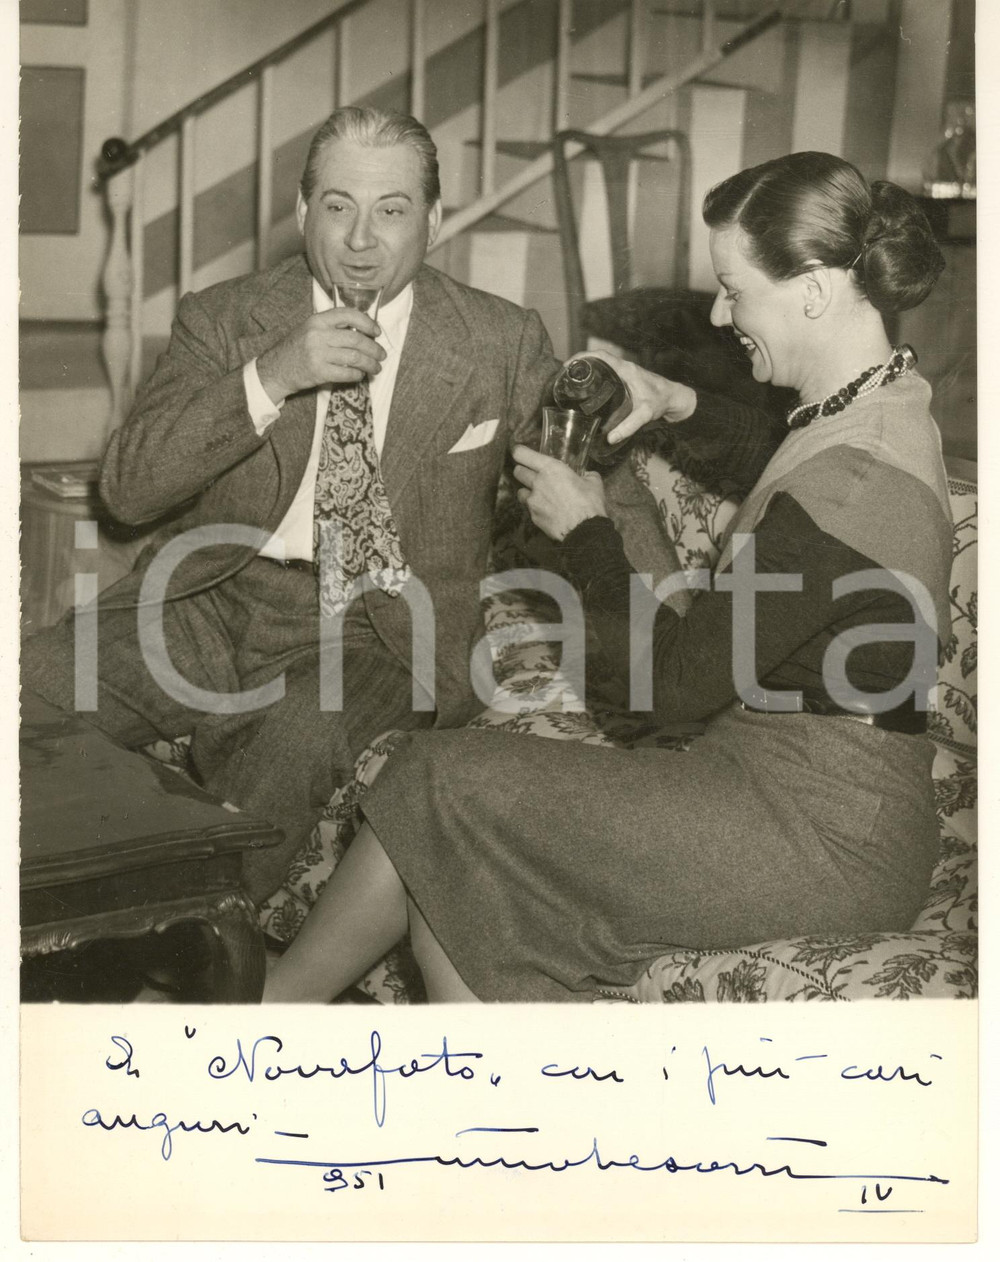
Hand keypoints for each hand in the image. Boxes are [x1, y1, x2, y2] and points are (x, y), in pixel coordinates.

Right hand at [257, 307, 385, 401]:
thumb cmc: (297, 348)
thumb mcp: (310, 329)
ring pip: (355, 357)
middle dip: (374, 349)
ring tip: (376, 368)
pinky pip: (346, 373)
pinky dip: (357, 375)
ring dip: (370, 364)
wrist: (276, 368)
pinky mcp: (319, 372)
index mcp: (318, 320)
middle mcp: (318, 334)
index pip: (348, 315)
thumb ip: (332, 327)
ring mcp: (318, 354)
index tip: (377, 332)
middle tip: (382, 355)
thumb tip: (363, 331)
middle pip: (356, 339)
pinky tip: (360, 375)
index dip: (367, 322)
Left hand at [512, 444, 607, 541]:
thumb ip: (586, 474)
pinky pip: (528, 508)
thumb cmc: (589, 503)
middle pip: (517, 471)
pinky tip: (545, 510)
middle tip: (532, 474)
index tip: (519, 453)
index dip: (518, 452)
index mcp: (550, 468)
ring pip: (520, 491)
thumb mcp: (593, 482)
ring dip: (526, 490)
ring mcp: (532, 500)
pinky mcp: (532, 516)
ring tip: (537, 494)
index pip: (522, 454)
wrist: (584, 530)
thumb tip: (586, 474)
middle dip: (522, 471)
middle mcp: (537, 482)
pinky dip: (534, 507)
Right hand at [571, 350, 696, 445]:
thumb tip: (609, 438)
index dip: (583, 357)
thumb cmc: (661, 401)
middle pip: (598, 359)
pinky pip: (607, 371)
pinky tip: (589, 387)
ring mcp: (626, 371)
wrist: (675, 398)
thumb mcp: (645, 414)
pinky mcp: (627, 378)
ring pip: (602, 365)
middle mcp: (625, 367)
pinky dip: (596, 375)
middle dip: (580, 363)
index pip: (601, 355)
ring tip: (572, 380)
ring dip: (588, 368)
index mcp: (626, 369)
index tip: (569, 365)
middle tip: (565, 375)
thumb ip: (629, 426)